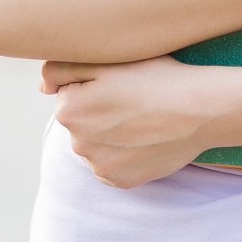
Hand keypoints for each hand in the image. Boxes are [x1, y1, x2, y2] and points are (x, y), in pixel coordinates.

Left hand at [41, 55, 229, 188]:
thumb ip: (62, 67)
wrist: (200, 109)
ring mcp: (99, 166)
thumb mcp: (108, 59)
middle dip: (99, 110)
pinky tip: (145, 138)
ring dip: (111, 132)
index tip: (121, 83)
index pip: (69, 92)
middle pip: (81, 121)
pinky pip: (112, 163)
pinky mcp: (119, 181)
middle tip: (134, 98)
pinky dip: (124, 153)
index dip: (95, 84)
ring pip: (96, 143)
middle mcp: (77, 143)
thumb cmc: (156, 77)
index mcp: (68, 110)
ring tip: (143, 118)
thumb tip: (41, 86)